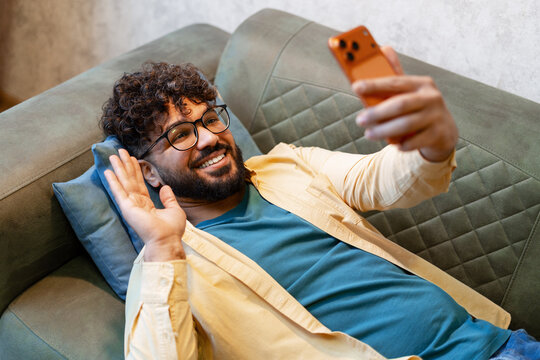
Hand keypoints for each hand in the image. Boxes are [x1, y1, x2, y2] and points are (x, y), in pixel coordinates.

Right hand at [104, 148, 186, 261]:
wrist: (167, 240)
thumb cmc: (171, 230)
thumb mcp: (174, 210)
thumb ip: (168, 198)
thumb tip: (165, 187)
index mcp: (147, 204)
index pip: (139, 183)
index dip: (135, 170)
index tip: (131, 158)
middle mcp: (137, 203)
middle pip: (129, 180)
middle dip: (125, 165)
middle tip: (119, 151)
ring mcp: (131, 205)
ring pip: (124, 182)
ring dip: (118, 168)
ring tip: (113, 156)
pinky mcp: (127, 208)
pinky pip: (119, 192)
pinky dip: (113, 181)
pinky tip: (108, 171)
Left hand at [353, 47, 457, 161]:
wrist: (444, 130)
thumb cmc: (418, 107)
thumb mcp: (409, 91)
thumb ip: (394, 75)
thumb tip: (383, 48)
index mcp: (421, 83)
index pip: (395, 82)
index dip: (375, 84)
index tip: (356, 86)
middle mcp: (431, 98)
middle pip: (400, 105)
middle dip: (377, 113)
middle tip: (360, 119)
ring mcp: (436, 116)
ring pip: (406, 124)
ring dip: (384, 130)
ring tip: (369, 134)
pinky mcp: (438, 134)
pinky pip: (415, 141)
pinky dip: (402, 144)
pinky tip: (393, 144)